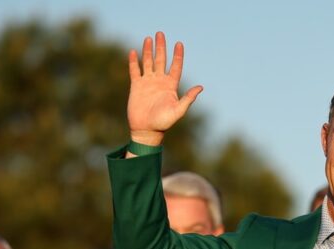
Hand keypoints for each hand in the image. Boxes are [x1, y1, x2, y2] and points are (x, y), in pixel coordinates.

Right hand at [127, 31, 202, 145]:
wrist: (147, 130)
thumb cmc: (164, 123)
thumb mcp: (178, 110)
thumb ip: (188, 98)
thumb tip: (201, 87)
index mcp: (171, 86)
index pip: (175, 66)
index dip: (177, 55)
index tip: (179, 43)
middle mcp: (159, 82)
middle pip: (161, 60)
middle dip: (161, 47)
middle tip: (160, 33)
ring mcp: (148, 83)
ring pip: (148, 63)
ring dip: (148, 51)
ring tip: (148, 38)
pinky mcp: (136, 86)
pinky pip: (134, 71)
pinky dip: (133, 61)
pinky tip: (133, 51)